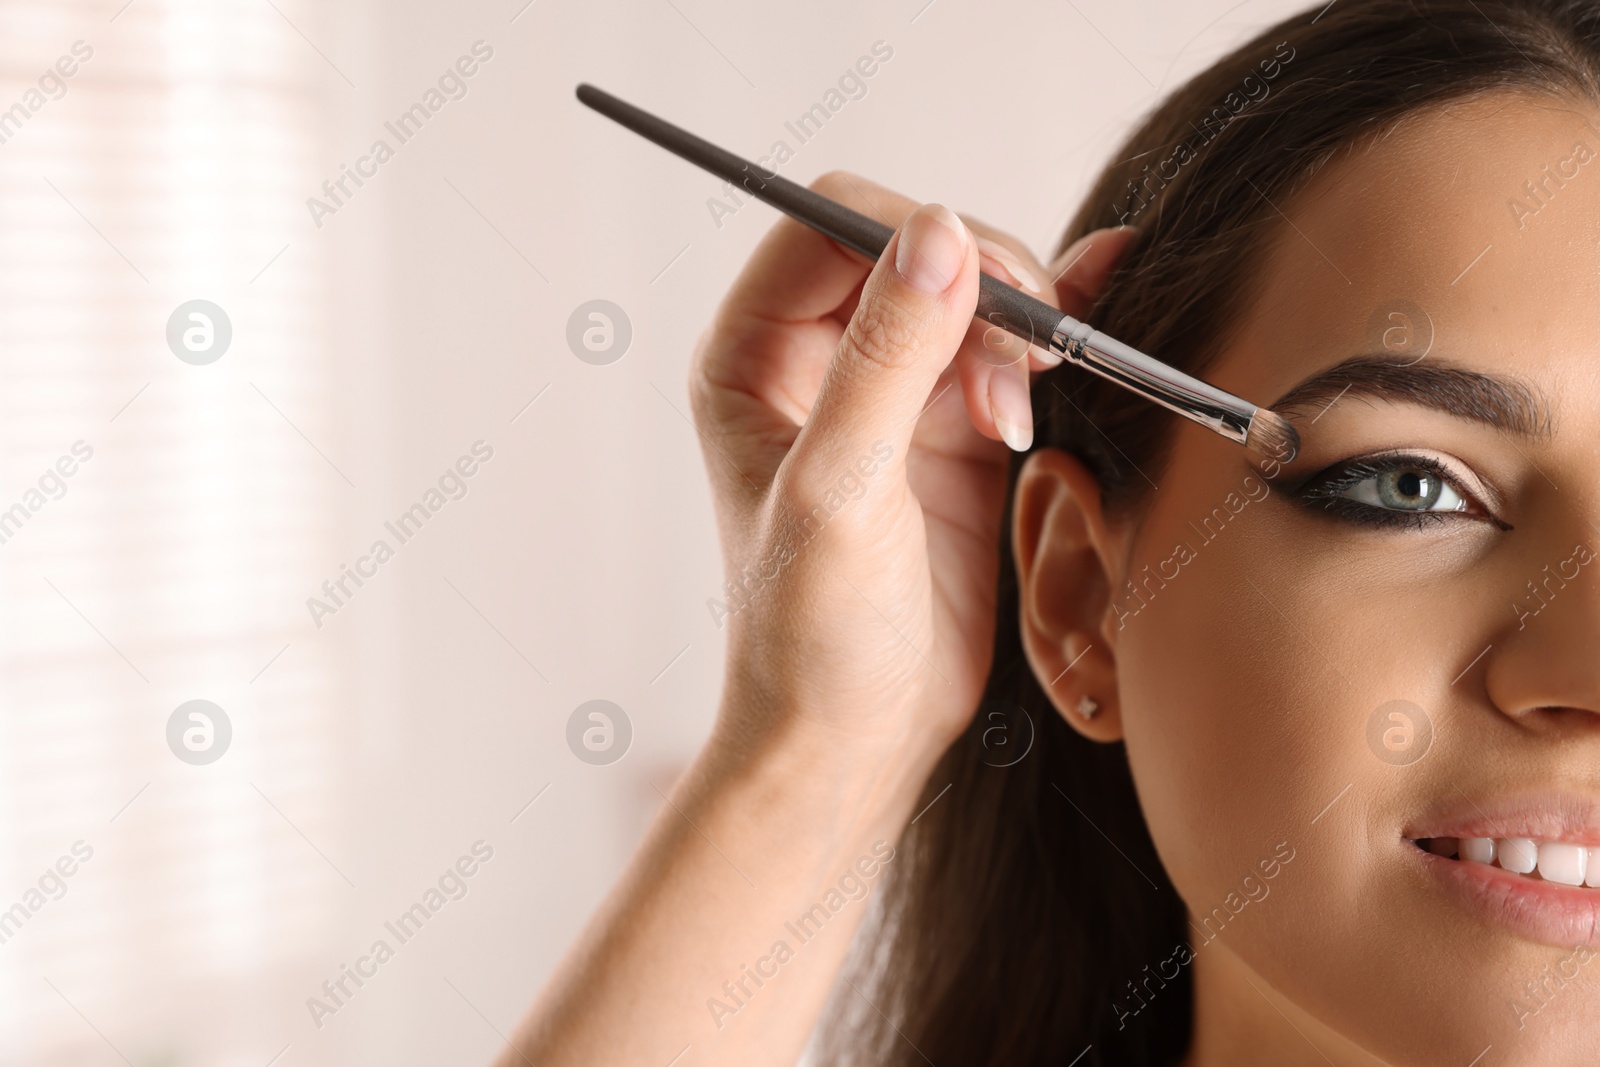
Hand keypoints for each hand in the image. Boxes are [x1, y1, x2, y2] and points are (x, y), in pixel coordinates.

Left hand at [691, 172, 1133, 773]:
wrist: (853, 737)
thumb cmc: (811, 637)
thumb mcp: (839, 493)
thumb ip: (886, 360)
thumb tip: (938, 232)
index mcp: (750, 355)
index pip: (831, 223)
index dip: (916, 235)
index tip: (993, 291)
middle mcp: (812, 359)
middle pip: (912, 249)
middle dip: (981, 291)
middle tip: (1024, 366)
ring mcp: (886, 391)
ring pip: (968, 296)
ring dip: (1017, 333)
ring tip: (1017, 420)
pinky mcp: (950, 430)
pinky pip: (1007, 350)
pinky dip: (1054, 329)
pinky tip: (1098, 298)